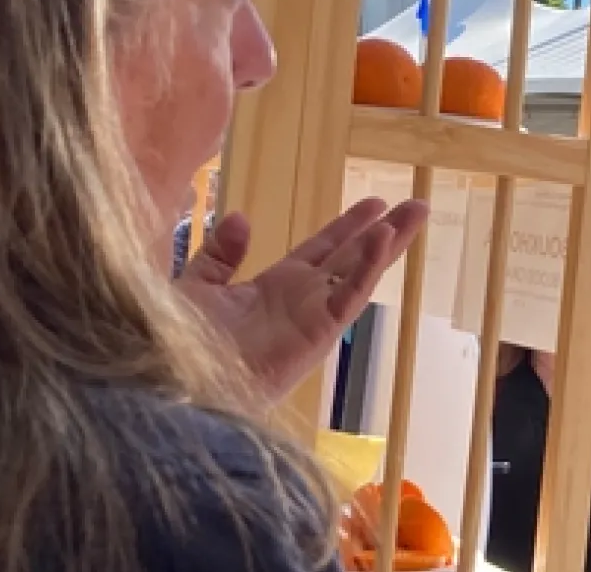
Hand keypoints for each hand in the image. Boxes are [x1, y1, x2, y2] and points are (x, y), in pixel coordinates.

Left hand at [177, 198, 428, 396]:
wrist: (175, 385)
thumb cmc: (177, 345)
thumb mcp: (195, 287)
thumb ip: (219, 256)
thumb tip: (240, 217)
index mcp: (274, 290)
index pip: (321, 251)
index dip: (347, 227)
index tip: (374, 204)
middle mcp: (300, 302)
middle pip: (351, 258)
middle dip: (383, 231)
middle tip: (416, 206)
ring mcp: (312, 318)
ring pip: (359, 273)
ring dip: (387, 243)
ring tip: (416, 213)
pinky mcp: (317, 335)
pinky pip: (348, 296)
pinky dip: (366, 268)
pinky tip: (382, 240)